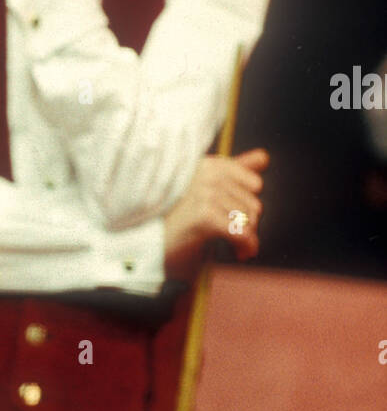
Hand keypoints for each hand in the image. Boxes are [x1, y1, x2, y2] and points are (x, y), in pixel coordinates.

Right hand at [164, 149, 268, 280]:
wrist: (148, 246)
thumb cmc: (177, 221)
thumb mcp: (207, 191)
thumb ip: (235, 172)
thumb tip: (263, 156)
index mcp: (208, 165)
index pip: (254, 183)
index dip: (247, 206)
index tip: (235, 221)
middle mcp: (206, 173)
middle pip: (253, 203)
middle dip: (248, 226)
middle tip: (235, 241)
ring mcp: (204, 192)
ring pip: (249, 219)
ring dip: (247, 239)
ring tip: (234, 248)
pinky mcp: (204, 214)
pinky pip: (241, 232)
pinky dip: (244, 246)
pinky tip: (238, 253)